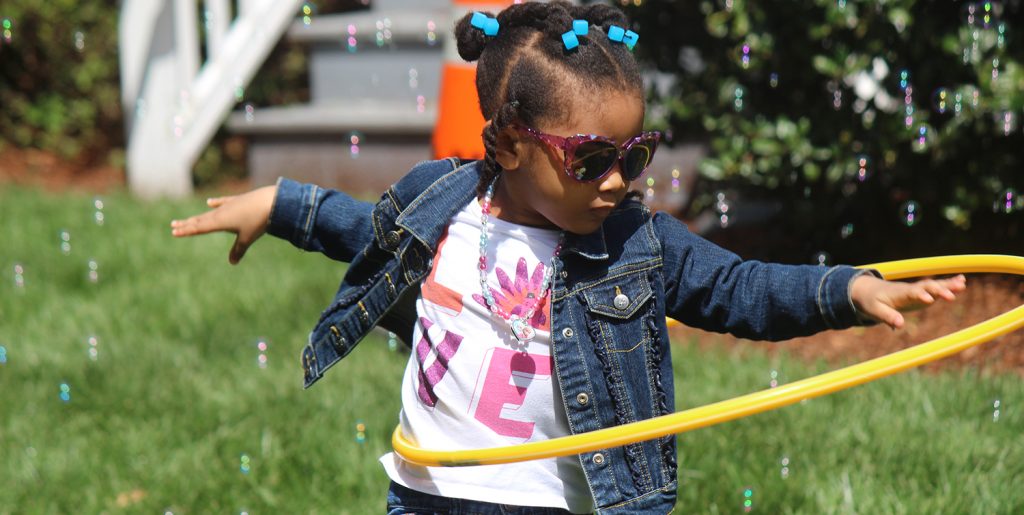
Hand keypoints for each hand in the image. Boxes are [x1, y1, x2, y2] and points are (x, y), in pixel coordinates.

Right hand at [170, 185, 276, 263]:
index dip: (186, 230)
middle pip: (200, 219)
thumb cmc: (258, 221)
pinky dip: (216, 203)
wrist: (271, 201)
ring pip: (210, 212)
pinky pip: (223, 203)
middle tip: (173, 225)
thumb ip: (238, 250)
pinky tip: (210, 202)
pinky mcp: (238, 200)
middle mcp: (220, 212)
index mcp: (219, 222)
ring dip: (198, 216)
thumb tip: (232, 262)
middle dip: (187, 223)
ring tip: (188, 219)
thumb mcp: (247, 238)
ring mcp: (229, 205)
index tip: (174, 232)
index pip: (199, 228)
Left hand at [851, 273, 966, 329]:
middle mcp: (911, 289)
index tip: (929, 300)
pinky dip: (948, 284)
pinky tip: (962, 281)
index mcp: (899, 293)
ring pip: (934, 285)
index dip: (920, 296)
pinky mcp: (922, 293)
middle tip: (952, 296)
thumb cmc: (871, 301)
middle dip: (938, 291)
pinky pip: (936, 288)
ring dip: (948, 285)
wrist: (870, 290)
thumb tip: (899, 326)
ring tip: (963, 284)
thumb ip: (887, 317)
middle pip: (926, 287)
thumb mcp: (875, 310)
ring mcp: (918, 290)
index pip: (911, 293)